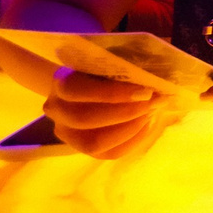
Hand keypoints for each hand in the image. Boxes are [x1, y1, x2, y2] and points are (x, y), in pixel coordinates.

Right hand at [43, 66, 169, 158]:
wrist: (88, 83)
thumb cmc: (105, 68)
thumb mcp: (111, 59)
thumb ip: (125, 67)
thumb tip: (156, 79)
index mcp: (60, 82)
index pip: (77, 90)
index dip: (112, 94)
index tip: (145, 91)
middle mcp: (56, 110)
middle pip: (85, 119)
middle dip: (126, 113)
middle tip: (154, 104)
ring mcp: (66, 132)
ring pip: (94, 143)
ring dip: (130, 129)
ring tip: (153, 114)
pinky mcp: (82, 148)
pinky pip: (108, 153)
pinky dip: (133, 141)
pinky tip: (148, 125)